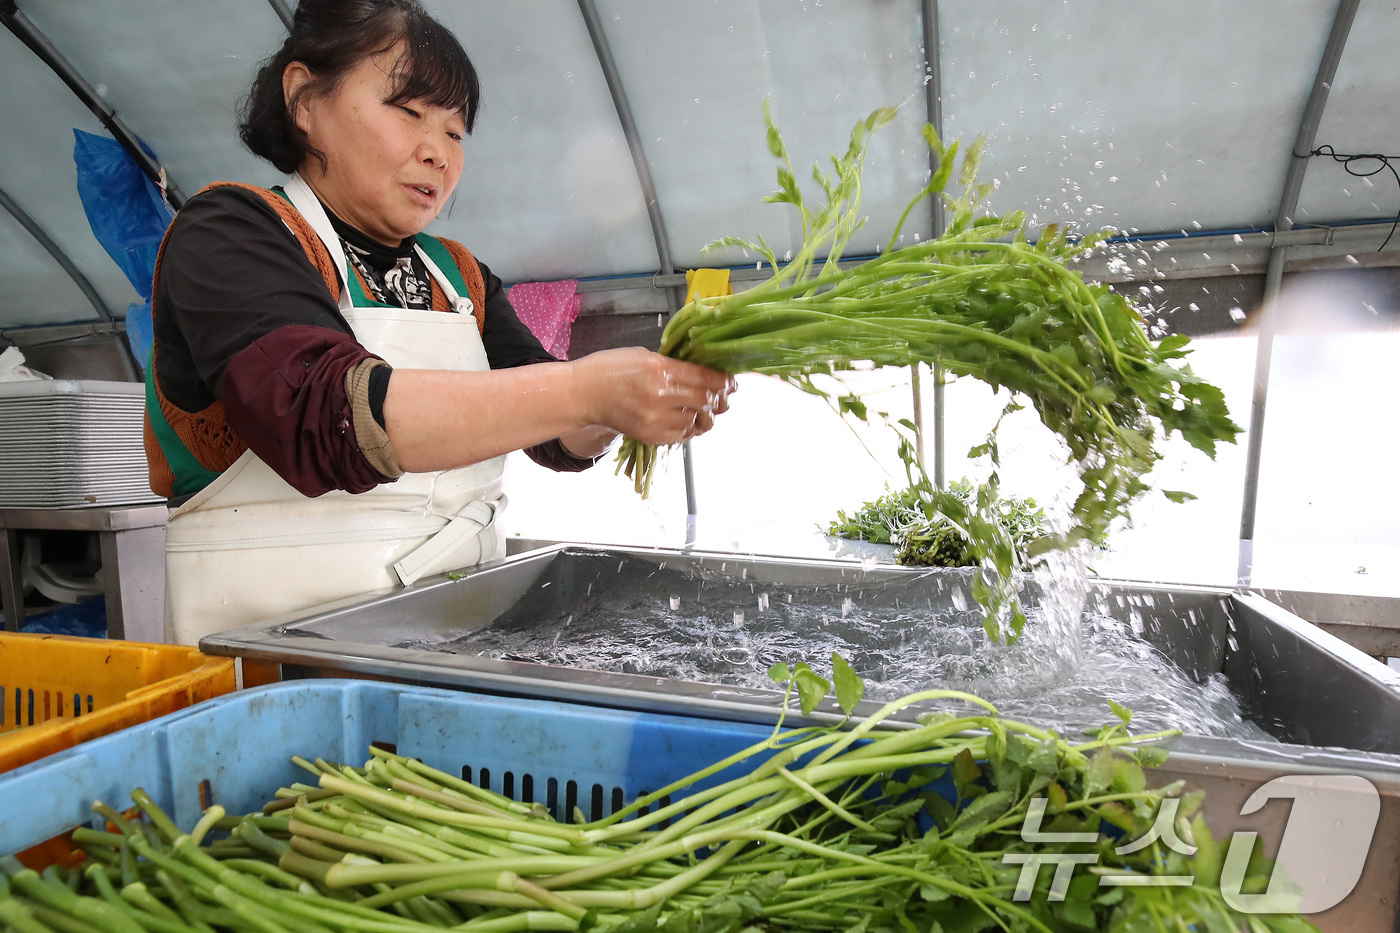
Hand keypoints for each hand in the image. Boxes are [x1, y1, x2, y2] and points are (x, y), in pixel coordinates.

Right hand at [571, 348, 733, 445]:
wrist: (583, 393)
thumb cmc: (611, 368)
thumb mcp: (644, 356)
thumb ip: (673, 365)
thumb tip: (704, 373)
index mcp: (661, 368)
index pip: (706, 378)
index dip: (724, 382)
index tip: (731, 383)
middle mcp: (661, 394)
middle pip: (706, 400)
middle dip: (719, 399)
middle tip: (721, 398)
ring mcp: (656, 418)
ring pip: (697, 421)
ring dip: (703, 416)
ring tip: (702, 411)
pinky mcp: (650, 435)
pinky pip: (682, 435)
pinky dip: (688, 429)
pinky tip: (685, 421)